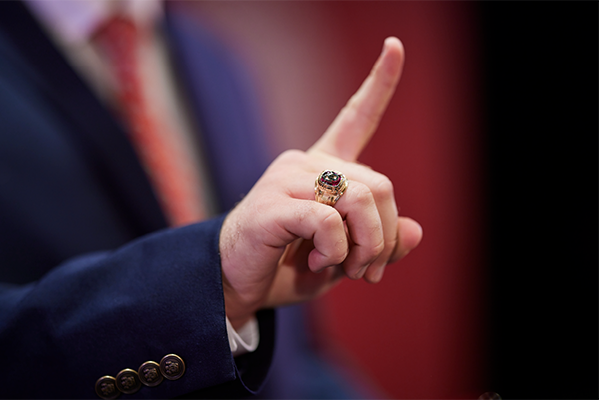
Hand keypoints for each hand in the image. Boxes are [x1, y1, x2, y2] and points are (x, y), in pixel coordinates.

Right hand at [219, 37, 422, 328]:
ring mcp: (286, 179)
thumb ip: (379, 243)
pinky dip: (336, 250)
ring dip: (365, 246)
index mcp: (323, 168)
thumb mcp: (346, 259)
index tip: (394, 46)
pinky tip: (318, 261)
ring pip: (359, 198)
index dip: (379, 83)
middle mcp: (305, 164)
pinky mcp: (271, 204)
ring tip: (345, 268)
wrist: (238, 284)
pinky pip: (328, 219)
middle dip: (384, 236)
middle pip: (379, 184)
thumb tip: (415, 231)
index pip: (356, 117)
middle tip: (368, 270)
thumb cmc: (289, 266)